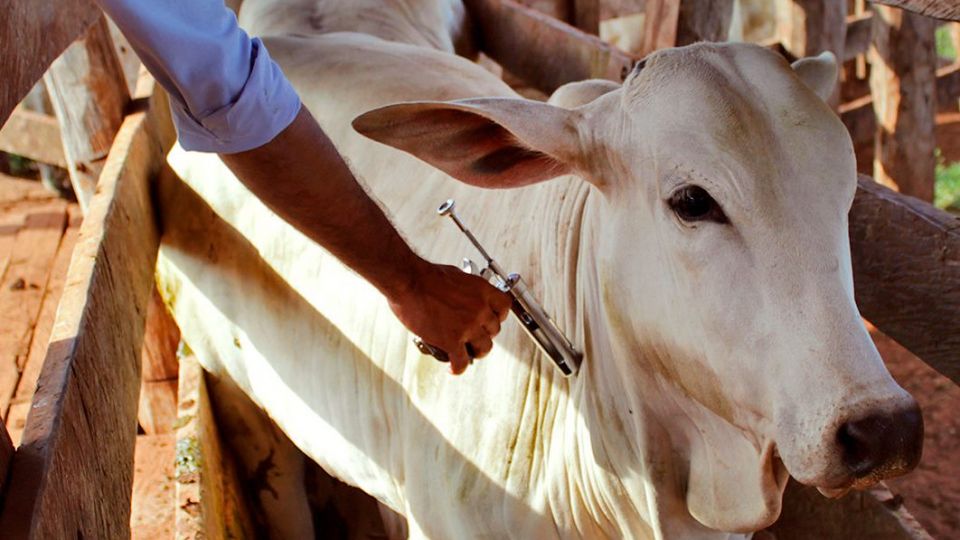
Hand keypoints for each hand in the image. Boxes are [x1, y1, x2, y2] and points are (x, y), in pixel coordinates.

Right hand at [388, 261, 510, 374]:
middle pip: (494, 329)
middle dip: (486, 333)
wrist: (409, 282)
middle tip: (476, 335)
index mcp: (482, 291)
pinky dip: (457, 368)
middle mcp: (479, 309)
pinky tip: (452, 368)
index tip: (493, 319)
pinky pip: (461, 362)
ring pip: (484, 347)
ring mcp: (468, 326)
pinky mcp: (452, 341)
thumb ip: (466, 289)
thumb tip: (465, 295)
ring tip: (469, 353)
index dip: (499, 315)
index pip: (504, 307)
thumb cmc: (425, 276)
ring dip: (477, 352)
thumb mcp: (455, 275)